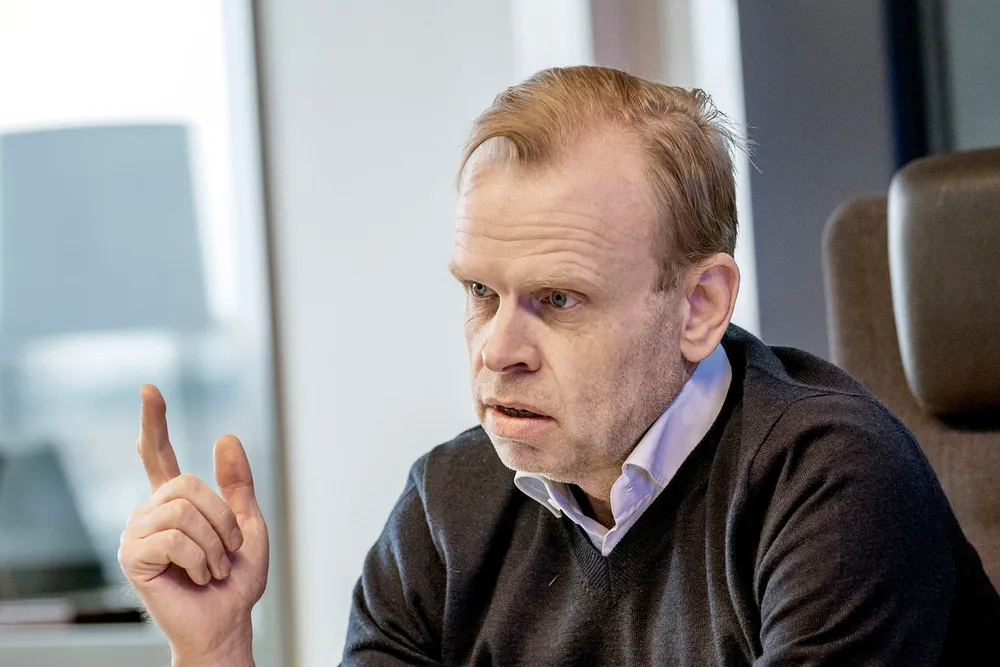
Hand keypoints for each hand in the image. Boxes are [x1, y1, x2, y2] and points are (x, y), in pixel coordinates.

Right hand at [118, 385, 268, 665]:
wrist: (228, 621)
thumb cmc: (236, 579)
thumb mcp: (248, 523)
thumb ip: (237, 484)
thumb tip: (225, 436)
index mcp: (175, 502)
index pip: (158, 455)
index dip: (154, 422)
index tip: (150, 389)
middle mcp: (150, 513)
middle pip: (188, 484)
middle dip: (222, 519)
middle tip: (228, 552)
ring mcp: (137, 534)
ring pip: (184, 511)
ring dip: (214, 543)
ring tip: (213, 568)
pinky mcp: (132, 557)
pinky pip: (175, 537)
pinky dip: (200, 558)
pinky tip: (198, 577)